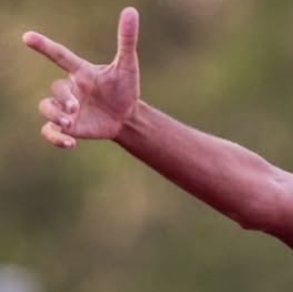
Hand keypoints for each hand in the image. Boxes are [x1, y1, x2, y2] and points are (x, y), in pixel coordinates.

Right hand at [22, 7, 140, 148]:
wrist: (127, 117)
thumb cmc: (125, 88)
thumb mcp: (127, 66)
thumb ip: (126, 40)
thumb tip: (132, 11)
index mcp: (81, 72)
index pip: (60, 55)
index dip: (44, 46)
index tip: (27, 37)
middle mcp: (70, 88)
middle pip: (55, 88)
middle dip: (62, 98)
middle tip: (77, 107)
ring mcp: (66, 108)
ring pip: (46, 108)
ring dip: (54, 116)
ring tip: (69, 123)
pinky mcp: (68, 127)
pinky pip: (49, 132)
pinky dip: (55, 138)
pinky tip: (70, 144)